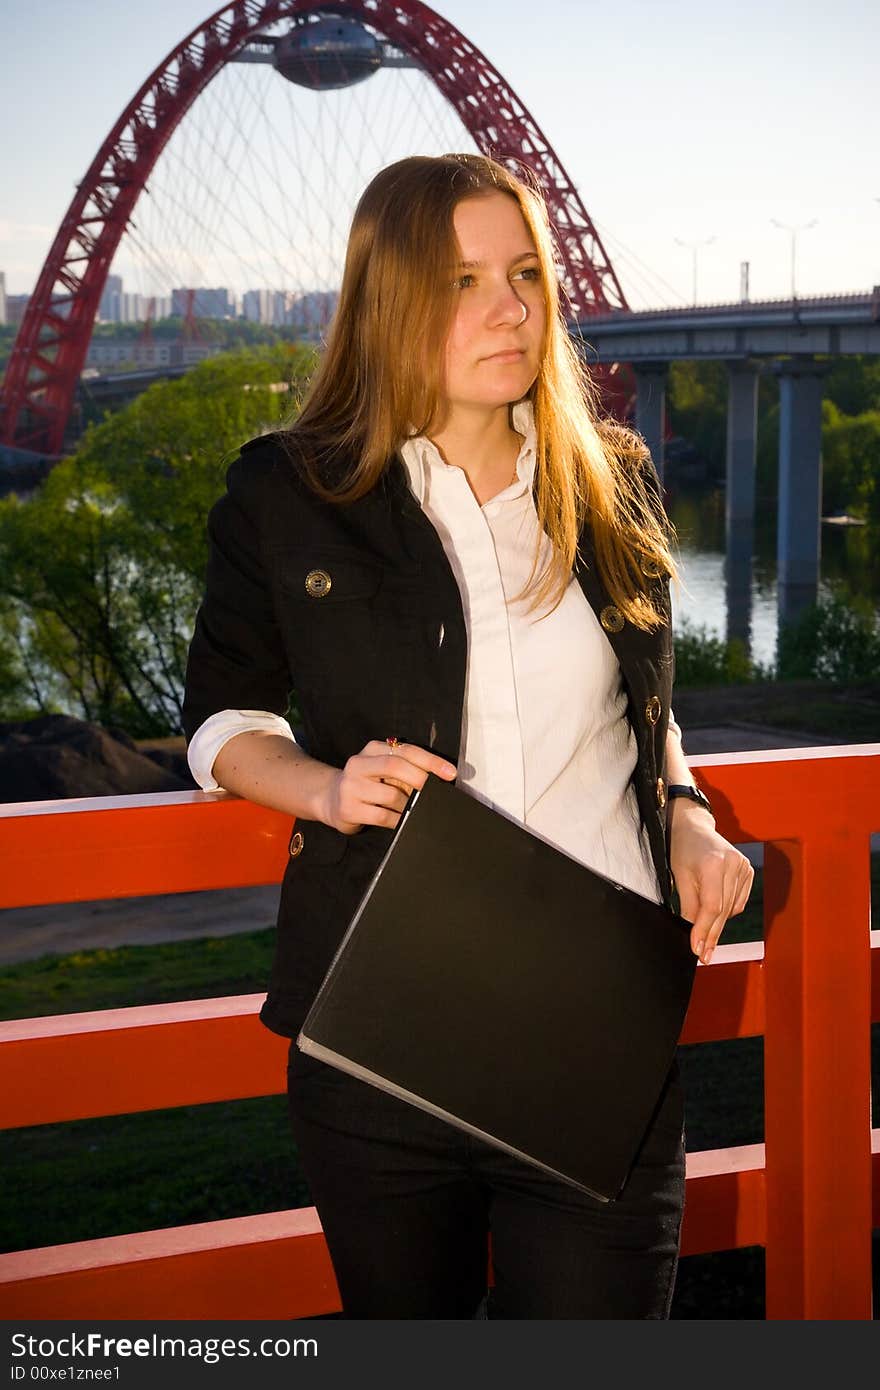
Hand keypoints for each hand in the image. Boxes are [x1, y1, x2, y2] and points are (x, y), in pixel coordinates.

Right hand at [319, 739, 456, 834]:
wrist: (330, 799)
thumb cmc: (366, 784)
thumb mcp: (382, 769)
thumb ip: (405, 768)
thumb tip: (438, 779)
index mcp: (372, 749)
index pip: (405, 751)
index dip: (431, 761)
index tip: (450, 773)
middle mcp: (358, 764)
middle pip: (396, 767)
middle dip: (421, 780)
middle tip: (436, 791)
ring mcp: (351, 787)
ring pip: (391, 796)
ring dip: (409, 805)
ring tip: (413, 808)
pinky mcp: (348, 809)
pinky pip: (383, 816)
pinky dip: (398, 820)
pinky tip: (402, 820)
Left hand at [667, 801, 754, 963]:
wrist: (694, 828)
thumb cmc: (682, 850)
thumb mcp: (680, 877)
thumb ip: (688, 906)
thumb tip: (693, 936)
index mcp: (714, 863)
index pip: (712, 906)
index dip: (704, 930)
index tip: (697, 949)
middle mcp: (734, 864)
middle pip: (724, 910)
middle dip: (712, 935)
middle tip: (704, 955)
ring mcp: (745, 867)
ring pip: (732, 909)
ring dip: (719, 925)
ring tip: (705, 938)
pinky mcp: (749, 871)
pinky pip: (738, 902)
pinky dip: (727, 911)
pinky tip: (716, 913)